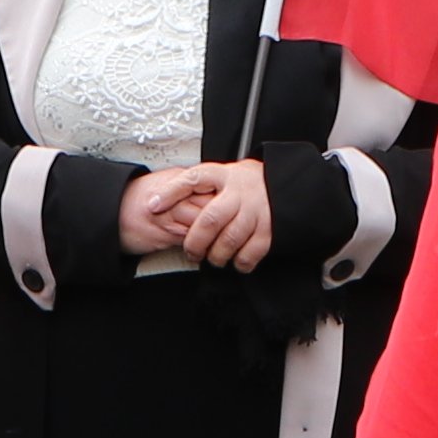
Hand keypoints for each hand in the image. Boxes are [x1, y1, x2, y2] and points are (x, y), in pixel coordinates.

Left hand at [116, 160, 276, 268]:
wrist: (284, 185)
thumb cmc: (246, 184)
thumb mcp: (221, 175)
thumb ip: (195, 187)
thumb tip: (156, 203)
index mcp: (223, 175)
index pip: (193, 179)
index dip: (170, 193)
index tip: (153, 206)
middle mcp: (239, 192)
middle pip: (210, 220)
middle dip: (195, 242)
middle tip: (191, 252)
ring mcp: (256, 211)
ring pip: (229, 240)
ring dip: (216, 255)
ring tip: (213, 258)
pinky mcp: (269, 228)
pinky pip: (250, 252)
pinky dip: (240, 262)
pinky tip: (235, 261)